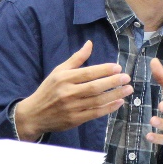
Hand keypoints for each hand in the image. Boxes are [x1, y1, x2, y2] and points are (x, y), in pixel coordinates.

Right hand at [12, 41, 131, 140]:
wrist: (34, 114)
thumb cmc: (49, 90)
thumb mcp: (59, 71)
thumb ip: (76, 58)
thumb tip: (90, 43)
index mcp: (64, 78)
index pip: (87, 73)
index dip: (104, 70)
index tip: (117, 67)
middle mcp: (68, 93)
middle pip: (94, 87)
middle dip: (113, 82)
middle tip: (127, 78)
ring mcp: (72, 108)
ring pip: (97, 101)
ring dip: (115, 95)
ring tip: (128, 89)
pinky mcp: (75, 120)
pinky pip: (95, 113)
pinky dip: (108, 108)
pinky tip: (119, 102)